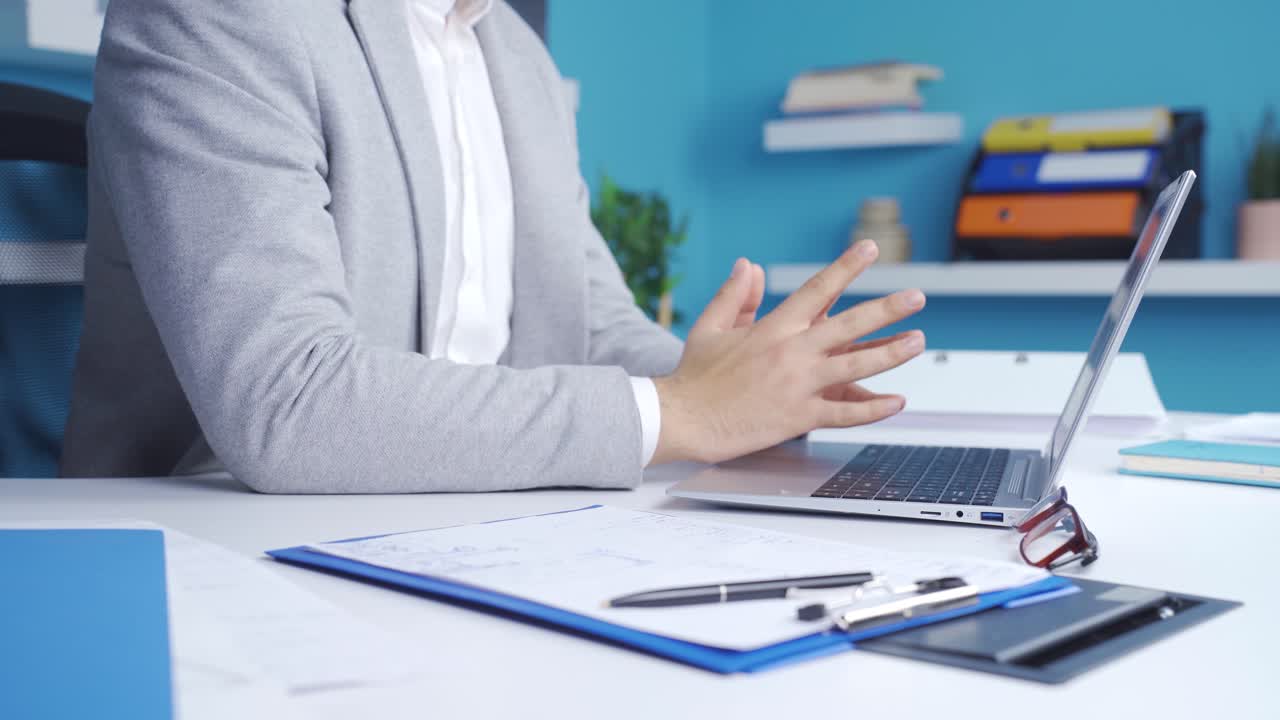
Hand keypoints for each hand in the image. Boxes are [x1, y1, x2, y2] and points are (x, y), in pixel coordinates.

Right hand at [651, 240, 925, 464]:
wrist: (683, 418)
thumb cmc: (694, 376)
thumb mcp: (711, 326)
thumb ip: (735, 295)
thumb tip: (750, 266)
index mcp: (772, 328)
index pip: (817, 289)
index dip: (846, 268)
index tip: (869, 250)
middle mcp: (791, 353)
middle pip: (849, 325)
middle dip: (887, 309)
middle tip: (916, 297)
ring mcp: (798, 386)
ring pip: (855, 366)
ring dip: (891, 353)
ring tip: (917, 341)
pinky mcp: (798, 417)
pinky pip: (844, 414)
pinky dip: (873, 409)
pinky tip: (896, 401)